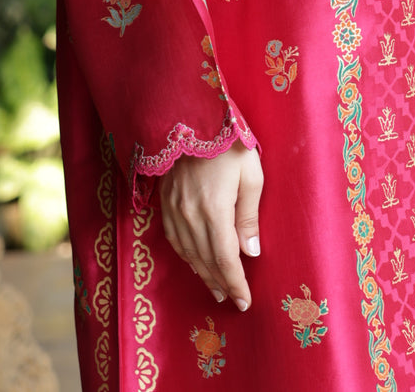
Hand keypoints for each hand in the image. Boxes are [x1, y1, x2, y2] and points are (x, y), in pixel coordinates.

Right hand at [159, 141, 262, 310]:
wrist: (189, 114)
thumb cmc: (228, 141)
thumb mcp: (250, 172)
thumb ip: (249, 213)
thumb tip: (250, 251)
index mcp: (214, 209)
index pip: (225, 258)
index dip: (235, 282)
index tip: (244, 300)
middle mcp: (189, 215)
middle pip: (205, 260)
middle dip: (221, 283)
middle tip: (232, 300)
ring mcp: (173, 209)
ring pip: (187, 253)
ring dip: (202, 273)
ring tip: (215, 287)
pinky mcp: (164, 201)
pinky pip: (173, 238)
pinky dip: (185, 255)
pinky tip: (193, 261)